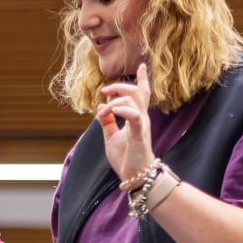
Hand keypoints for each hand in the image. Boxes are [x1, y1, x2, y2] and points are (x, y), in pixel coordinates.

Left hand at [96, 61, 155, 183]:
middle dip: (120, 86)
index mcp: (136, 118)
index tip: (142, 66)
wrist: (136, 176)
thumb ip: (106, 122)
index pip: (141, 95)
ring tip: (105, 111)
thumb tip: (100, 106)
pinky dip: (121, 110)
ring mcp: (141, 125)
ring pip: (133, 100)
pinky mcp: (139, 133)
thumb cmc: (127, 159)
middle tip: (105, 90)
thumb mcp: (111, 137)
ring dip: (115, 101)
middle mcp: (141, 118)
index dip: (142, 79)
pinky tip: (111, 112)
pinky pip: (134, 115)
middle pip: (137, 92)